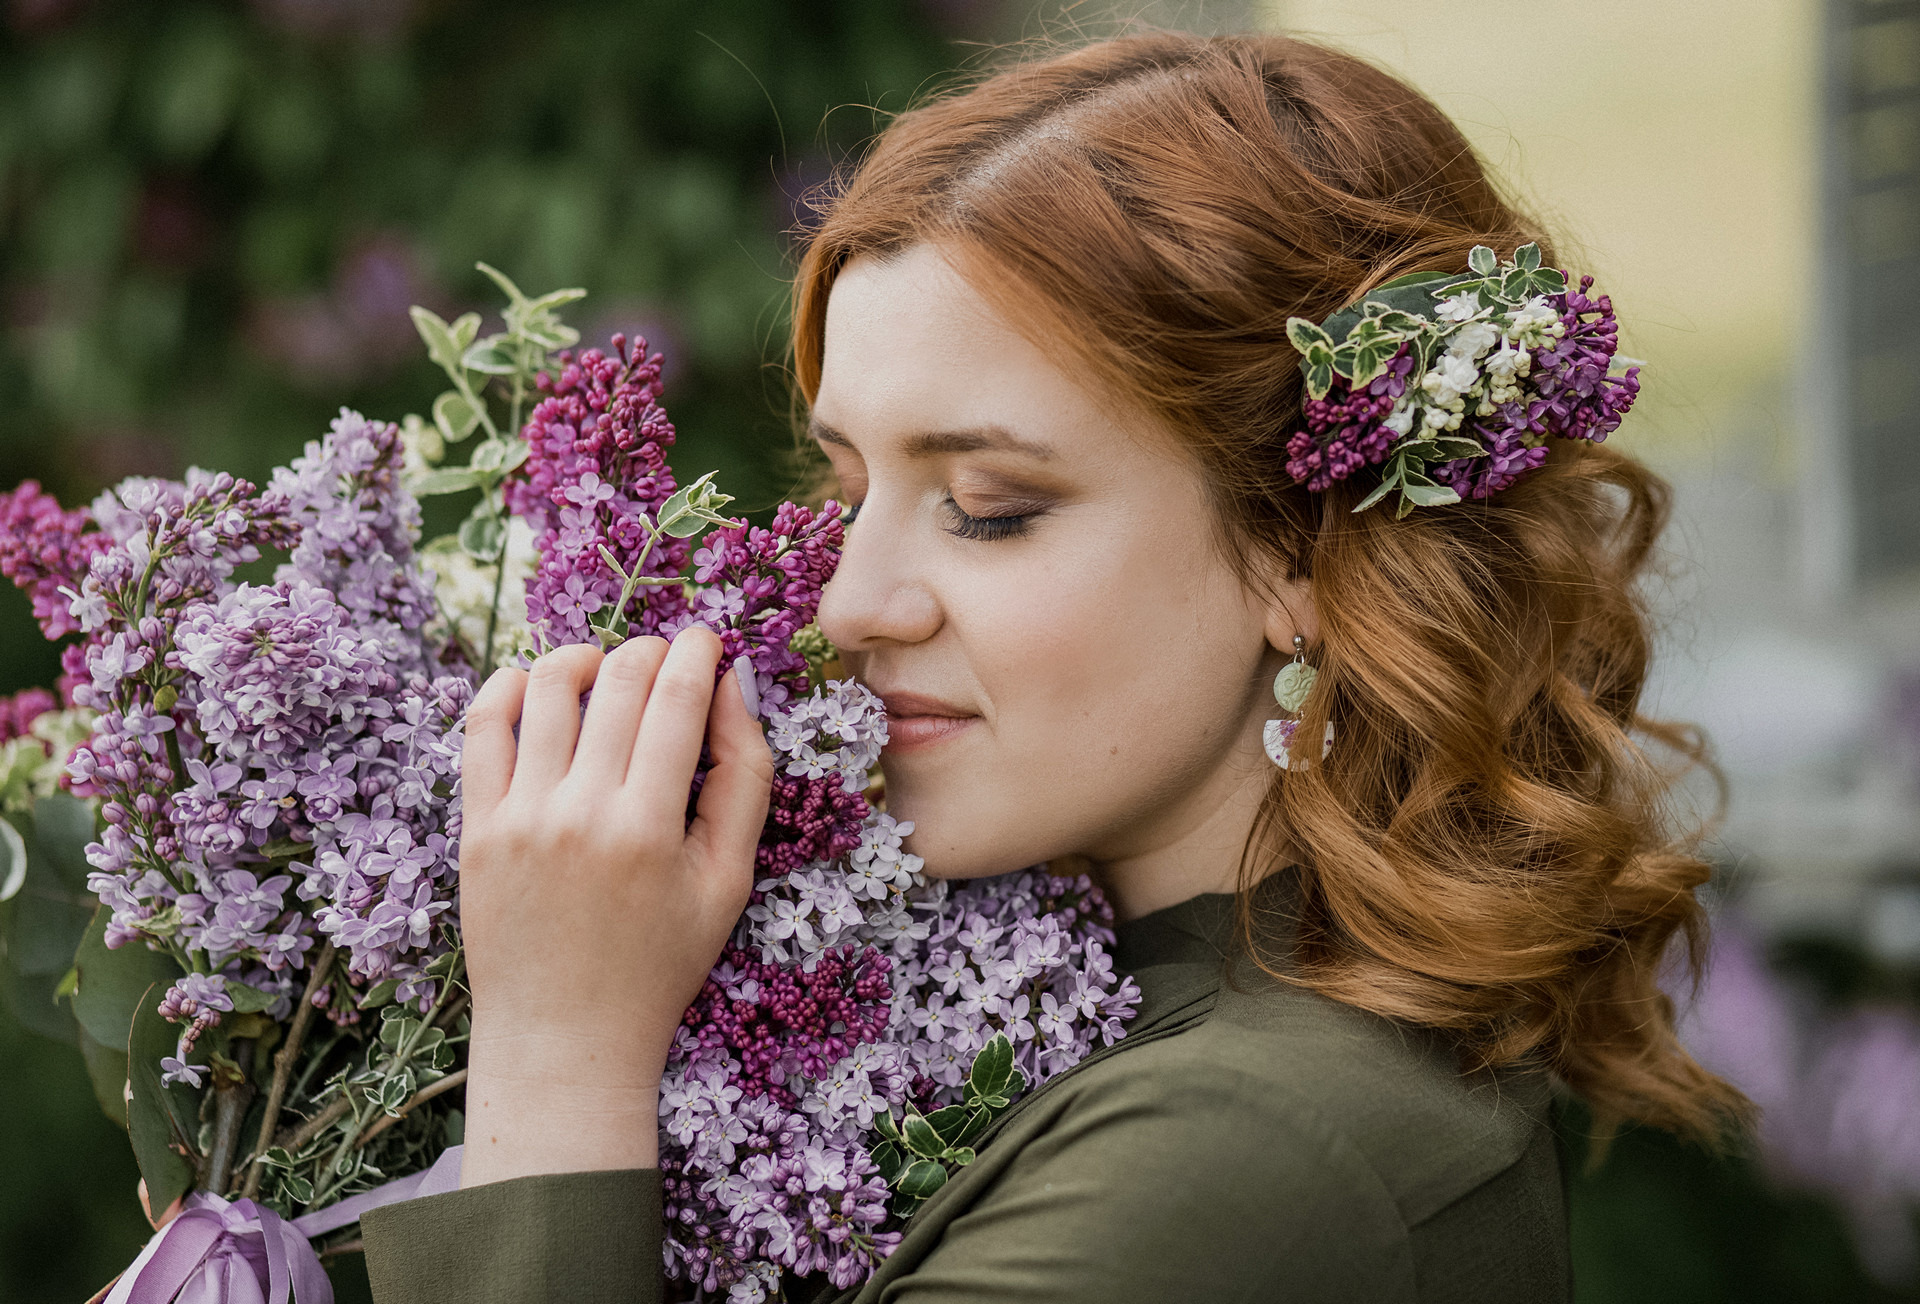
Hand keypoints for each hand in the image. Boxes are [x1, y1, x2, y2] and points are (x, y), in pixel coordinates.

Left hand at [455, 627, 771, 1185]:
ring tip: (607, 668)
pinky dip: (510, 685)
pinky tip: (538, 685)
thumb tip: (734, 685)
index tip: (710, 640)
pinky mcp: (476, 828)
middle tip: (668, 661)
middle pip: (620, 681)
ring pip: (549, 687)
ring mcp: (520, 818)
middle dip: (653, 650)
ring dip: (587, 656)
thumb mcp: (729, 880)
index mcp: (650, 828)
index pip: (677, 697)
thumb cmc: (660, 963)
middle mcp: (580, 813)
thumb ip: (745, 778)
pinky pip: (483, 726)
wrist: (565, 1037)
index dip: (699, 651)